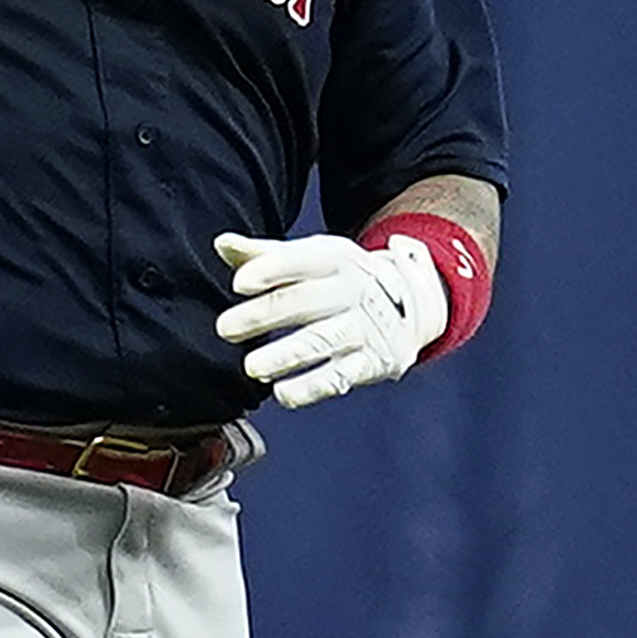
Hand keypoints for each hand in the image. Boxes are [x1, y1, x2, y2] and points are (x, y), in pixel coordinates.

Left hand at [212, 229, 445, 407]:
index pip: (301, 261)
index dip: (269, 270)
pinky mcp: (374, 361)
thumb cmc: (343, 280)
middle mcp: (355, 290)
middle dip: (263, 315)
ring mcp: (366, 326)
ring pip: (322, 341)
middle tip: (225, 329)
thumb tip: (222, 244)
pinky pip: (339, 376)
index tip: (239, 283)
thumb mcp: (313, 259)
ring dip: (284, 356)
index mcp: (337, 259)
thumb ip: (266, 256)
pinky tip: (282, 393)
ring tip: (251, 367)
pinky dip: (309, 387)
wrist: (414, 302)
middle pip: (304, 301)